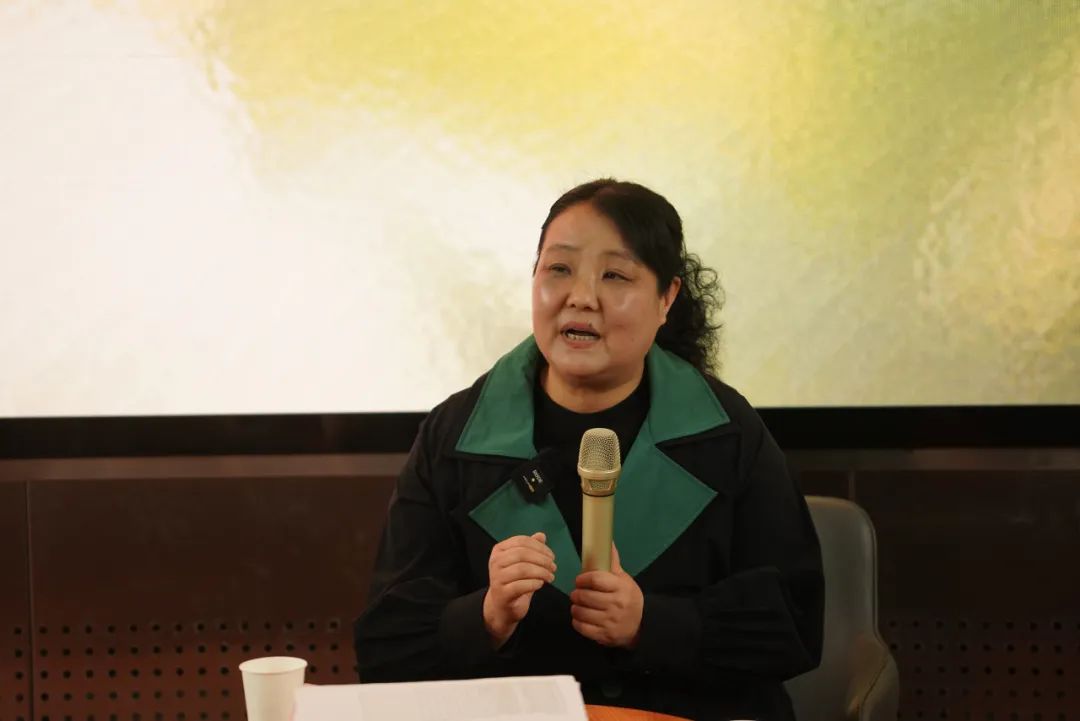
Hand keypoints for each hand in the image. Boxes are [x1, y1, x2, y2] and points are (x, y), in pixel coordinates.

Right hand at [483, 531, 555, 647]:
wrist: (501, 607)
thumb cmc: (514, 582)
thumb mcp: (522, 563)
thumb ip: (531, 549)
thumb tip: (541, 535)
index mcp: (499, 550)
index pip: (521, 541)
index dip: (540, 547)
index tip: (551, 556)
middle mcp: (495, 562)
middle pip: (522, 554)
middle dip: (542, 560)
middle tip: (553, 567)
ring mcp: (497, 578)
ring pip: (522, 569)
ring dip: (541, 572)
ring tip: (550, 577)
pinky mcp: (502, 594)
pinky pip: (521, 585)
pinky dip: (535, 583)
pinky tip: (541, 584)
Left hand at [570, 544, 643, 647]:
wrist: (641, 625)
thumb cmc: (628, 598)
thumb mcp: (624, 579)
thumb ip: (612, 562)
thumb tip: (607, 541)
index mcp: (620, 587)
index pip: (595, 580)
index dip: (582, 579)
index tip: (580, 580)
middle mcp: (616, 604)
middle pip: (585, 596)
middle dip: (576, 594)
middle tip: (577, 593)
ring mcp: (610, 621)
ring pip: (581, 612)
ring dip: (575, 607)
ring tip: (578, 605)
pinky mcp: (604, 635)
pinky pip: (582, 627)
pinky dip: (577, 621)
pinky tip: (581, 617)